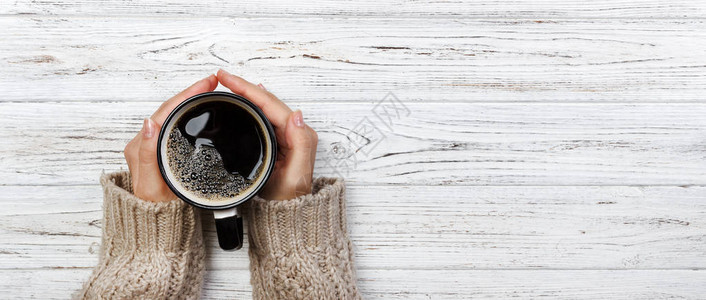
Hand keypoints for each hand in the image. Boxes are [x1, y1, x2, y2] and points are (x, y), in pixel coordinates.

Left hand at [123, 75, 217, 201]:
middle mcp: (145, 142)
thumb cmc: (155, 209)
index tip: (206, 83)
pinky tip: (199, 110)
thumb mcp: (152, 184)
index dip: (187, 94)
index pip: (165, 111)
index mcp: (141, 146)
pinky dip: (188, 113)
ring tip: (208, 89)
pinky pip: (175, 125)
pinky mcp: (163, 151)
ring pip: (172, 115)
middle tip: (212, 81)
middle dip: (191, 92)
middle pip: (169, 109)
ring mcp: (153, 146)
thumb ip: (148, 154)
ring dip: (190, 100)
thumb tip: (149, 123)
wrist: (156, 226)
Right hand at [217, 69, 317, 199]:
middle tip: (222, 77)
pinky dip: (250, 107)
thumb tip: (297, 115)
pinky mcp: (277, 143)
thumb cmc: (289, 200)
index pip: (270, 104)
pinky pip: (263, 118)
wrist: (285, 218)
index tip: (227, 79)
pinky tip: (243, 101)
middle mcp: (294, 133)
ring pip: (264, 108)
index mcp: (298, 135)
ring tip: (228, 83)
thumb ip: (300, 145)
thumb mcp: (296, 175)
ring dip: (246, 94)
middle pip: (266, 102)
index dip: (247, 88)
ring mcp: (285, 137)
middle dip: (244, 87)